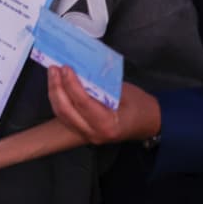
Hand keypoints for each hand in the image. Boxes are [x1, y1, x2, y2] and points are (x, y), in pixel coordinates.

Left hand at [47, 66, 161, 144]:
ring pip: (61, 114)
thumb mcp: (124, 91)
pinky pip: (64, 116)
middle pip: (66, 110)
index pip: (83, 103)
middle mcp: (95, 133)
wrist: (149, 123)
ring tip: (53, 74)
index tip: (65, 68)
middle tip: (55, 68)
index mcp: (108, 125)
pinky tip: (57, 86)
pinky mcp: (82, 131)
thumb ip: (101, 85)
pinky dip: (58, 100)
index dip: (72, 85)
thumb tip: (79, 70)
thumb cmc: (140, 105)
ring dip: (54, 93)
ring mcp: (87, 135)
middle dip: (57, 88)